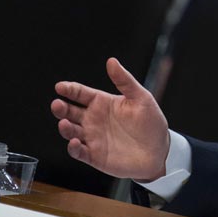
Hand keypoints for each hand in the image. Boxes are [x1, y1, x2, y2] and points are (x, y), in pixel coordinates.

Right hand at [51, 58, 168, 180]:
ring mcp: (92, 138)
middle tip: (57, 104)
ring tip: (64, 122)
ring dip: (65, 127)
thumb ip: (125, 81)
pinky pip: (78, 152)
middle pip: (69, 112)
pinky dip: (73, 148)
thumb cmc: (151, 123)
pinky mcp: (94, 155)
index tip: (60, 86)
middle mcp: (93, 120)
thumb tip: (112, 61)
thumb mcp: (141, 98)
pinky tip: (75, 143)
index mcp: (102, 103)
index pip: (80, 93)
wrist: (160, 151)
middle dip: (61, 108)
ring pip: (70, 131)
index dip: (70, 89)